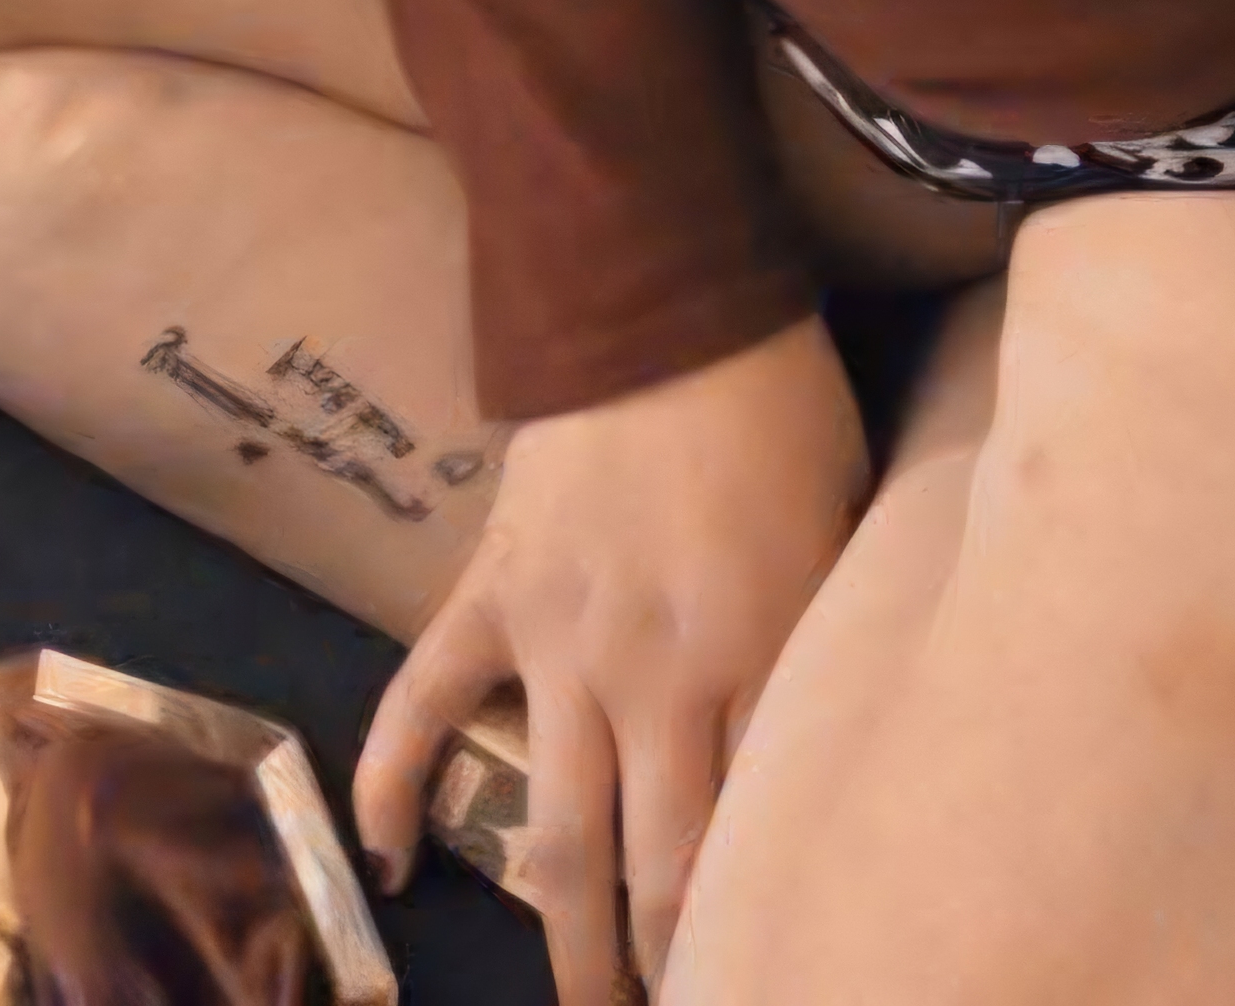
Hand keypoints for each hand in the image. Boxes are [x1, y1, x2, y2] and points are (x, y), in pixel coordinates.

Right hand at [354, 314, 869, 1000]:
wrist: (666, 296)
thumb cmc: (785, 404)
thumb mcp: (848, 520)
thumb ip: (832, 634)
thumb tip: (845, 729)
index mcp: (762, 653)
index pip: (755, 833)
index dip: (758, 919)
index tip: (772, 963)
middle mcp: (659, 676)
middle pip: (657, 869)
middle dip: (664, 968)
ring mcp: (562, 642)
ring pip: (558, 834)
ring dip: (566, 938)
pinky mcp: (491, 594)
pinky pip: (423, 705)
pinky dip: (393, 786)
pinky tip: (387, 862)